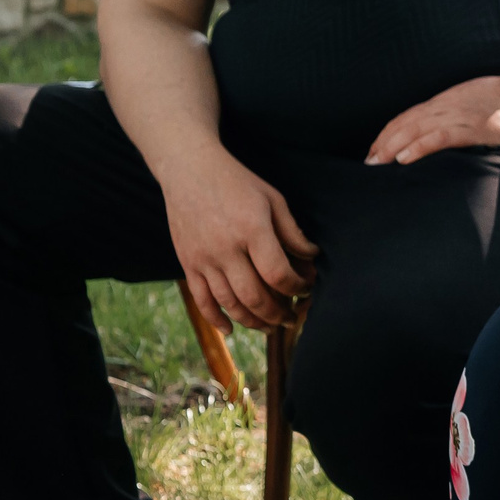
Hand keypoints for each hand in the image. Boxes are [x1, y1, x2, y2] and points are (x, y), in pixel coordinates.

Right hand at [162, 152, 316, 334]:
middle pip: (255, 296)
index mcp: (252, 230)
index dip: (297, 287)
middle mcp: (225, 248)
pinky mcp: (187, 263)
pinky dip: (216, 319)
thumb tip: (312, 257)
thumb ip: (292, 232)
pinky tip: (231, 330)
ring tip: (271, 326)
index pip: (278, 274)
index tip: (306, 287)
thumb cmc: (237, 182)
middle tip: (293, 318)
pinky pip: (201, 299)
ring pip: (230, 303)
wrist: (189, 170)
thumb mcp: (273, 199)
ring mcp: (203, 258)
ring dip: (253, 321)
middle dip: (279, 313)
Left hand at [364, 75, 499, 165]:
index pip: (409, 115)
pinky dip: (418, 147)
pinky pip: (437, 139)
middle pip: (405, 123)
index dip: (390, 131)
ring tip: (377, 162)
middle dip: (384, 141)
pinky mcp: (470, 130)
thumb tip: (447, 128)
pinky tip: (403, 158)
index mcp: (447, 101)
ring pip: (415, 131)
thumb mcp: (477, 102)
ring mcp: (456, 118)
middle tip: (369, 161)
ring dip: (392, 146)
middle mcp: (446, 108)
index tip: (377, 147)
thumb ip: (459, 113)